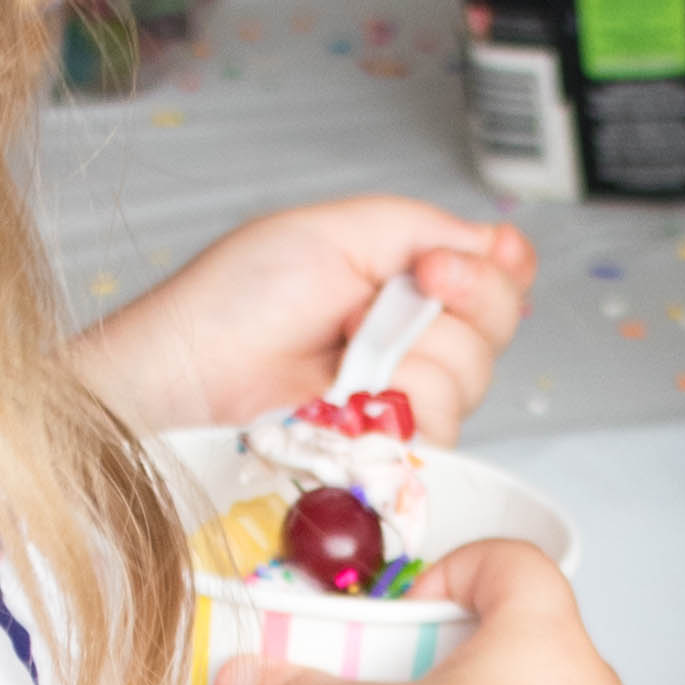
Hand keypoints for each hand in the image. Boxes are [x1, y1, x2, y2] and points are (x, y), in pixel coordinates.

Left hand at [72, 200, 534, 444]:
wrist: (185, 374)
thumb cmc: (235, 303)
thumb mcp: (334, 230)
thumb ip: (421, 227)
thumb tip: (499, 241)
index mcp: (403, 286)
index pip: (497, 277)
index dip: (491, 269)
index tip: (441, 263)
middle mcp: (411, 346)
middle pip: (495, 329)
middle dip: (448, 303)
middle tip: (374, 302)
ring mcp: (401, 404)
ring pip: (469, 378)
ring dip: (406, 356)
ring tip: (340, 351)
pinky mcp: (389, 458)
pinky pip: (437, 428)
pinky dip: (393, 403)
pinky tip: (343, 397)